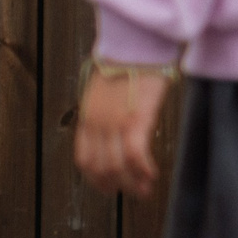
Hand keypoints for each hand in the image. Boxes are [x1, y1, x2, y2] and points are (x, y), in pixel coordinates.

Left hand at [74, 67, 172, 198]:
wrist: (136, 45)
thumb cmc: (128, 63)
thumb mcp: (107, 91)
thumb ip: (108, 111)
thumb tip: (119, 126)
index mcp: (88, 118)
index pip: (85, 159)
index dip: (96, 179)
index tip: (110, 187)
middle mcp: (96, 124)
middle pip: (100, 168)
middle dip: (116, 186)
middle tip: (133, 193)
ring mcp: (114, 123)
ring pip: (117, 166)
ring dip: (131, 183)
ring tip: (145, 190)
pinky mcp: (135, 119)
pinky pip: (135, 154)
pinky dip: (143, 169)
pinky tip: (152, 174)